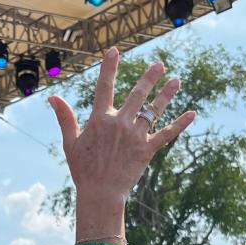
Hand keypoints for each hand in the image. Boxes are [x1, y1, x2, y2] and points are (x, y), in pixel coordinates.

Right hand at [49, 48, 195, 217]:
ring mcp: (136, 136)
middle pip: (137, 94)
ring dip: (166, 94)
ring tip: (176, 80)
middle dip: (149, 78)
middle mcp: (120, 124)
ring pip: (154, 110)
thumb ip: (65, 117)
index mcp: (100, 120)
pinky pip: (167, 134)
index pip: (105, 87)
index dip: (109, 68)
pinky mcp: (147, 150)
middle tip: (160, 64)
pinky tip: (192, 113)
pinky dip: (180, 123)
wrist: (100, 193)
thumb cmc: (83, 169)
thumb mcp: (70, 142)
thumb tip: (53, 97)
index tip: (114, 51)